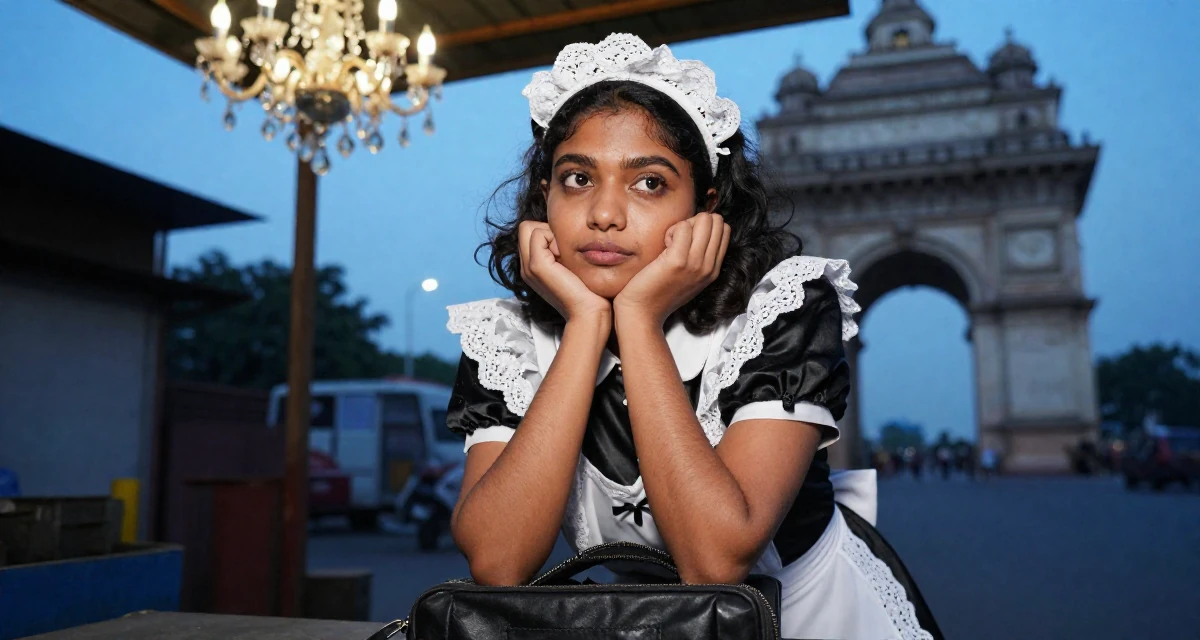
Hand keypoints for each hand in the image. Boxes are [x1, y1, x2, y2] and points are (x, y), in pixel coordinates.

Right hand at [519, 221, 610, 322]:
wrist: (588, 311)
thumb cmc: (587, 289)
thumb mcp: (569, 264)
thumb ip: (560, 249)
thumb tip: (564, 230)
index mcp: (531, 267)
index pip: (529, 232)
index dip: (547, 232)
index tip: (564, 248)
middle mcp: (525, 267)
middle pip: (526, 227)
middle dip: (545, 229)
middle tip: (563, 248)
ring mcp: (528, 267)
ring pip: (529, 227)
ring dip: (550, 233)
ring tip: (565, 253)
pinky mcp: (536, 266)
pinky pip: (538, 232)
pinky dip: (553, 237)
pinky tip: (566, 255)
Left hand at [614, 213, 729, 326]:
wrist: (643, 312)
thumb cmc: (659, 292)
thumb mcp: (689, 277)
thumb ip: (699, 256)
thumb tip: (697, 228)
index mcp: (713, 269)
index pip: (724, 229)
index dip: (703, 227)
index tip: (686, 241)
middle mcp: (708, 266)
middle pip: (716, 221)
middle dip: (695, 223)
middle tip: (678, 240)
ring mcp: (695, 263)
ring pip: (703, 220)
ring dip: (683, 226)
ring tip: (670, 244)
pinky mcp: (678, 260)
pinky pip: (683, 226)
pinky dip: (671, 230)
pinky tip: (663, 246)